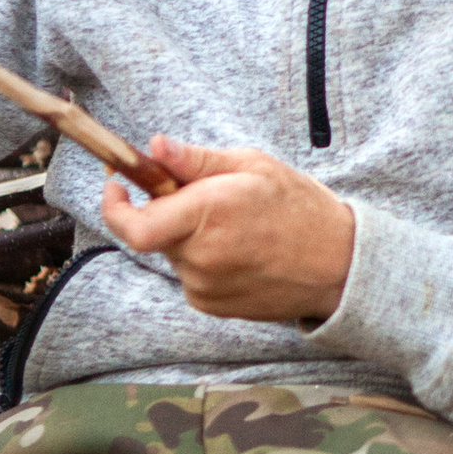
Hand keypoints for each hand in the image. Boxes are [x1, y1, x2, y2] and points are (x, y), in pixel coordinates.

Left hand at [98, 138, 354, 325]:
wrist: (338, 266)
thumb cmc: (300, 207)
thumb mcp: (254, 166)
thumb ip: (195, 160)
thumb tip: (153, 146)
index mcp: (209, 215)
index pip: (135, 226)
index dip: (115, 208)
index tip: (117, 185)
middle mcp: (201, 257)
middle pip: (155, 231)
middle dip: (169, 211)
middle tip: (208, 197)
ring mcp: (204, 287)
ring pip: (174, 252)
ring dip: (189, 236)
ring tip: (236, 226)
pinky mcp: (210, 306)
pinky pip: (189, 274)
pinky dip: (202, 258)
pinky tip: (240, 250)